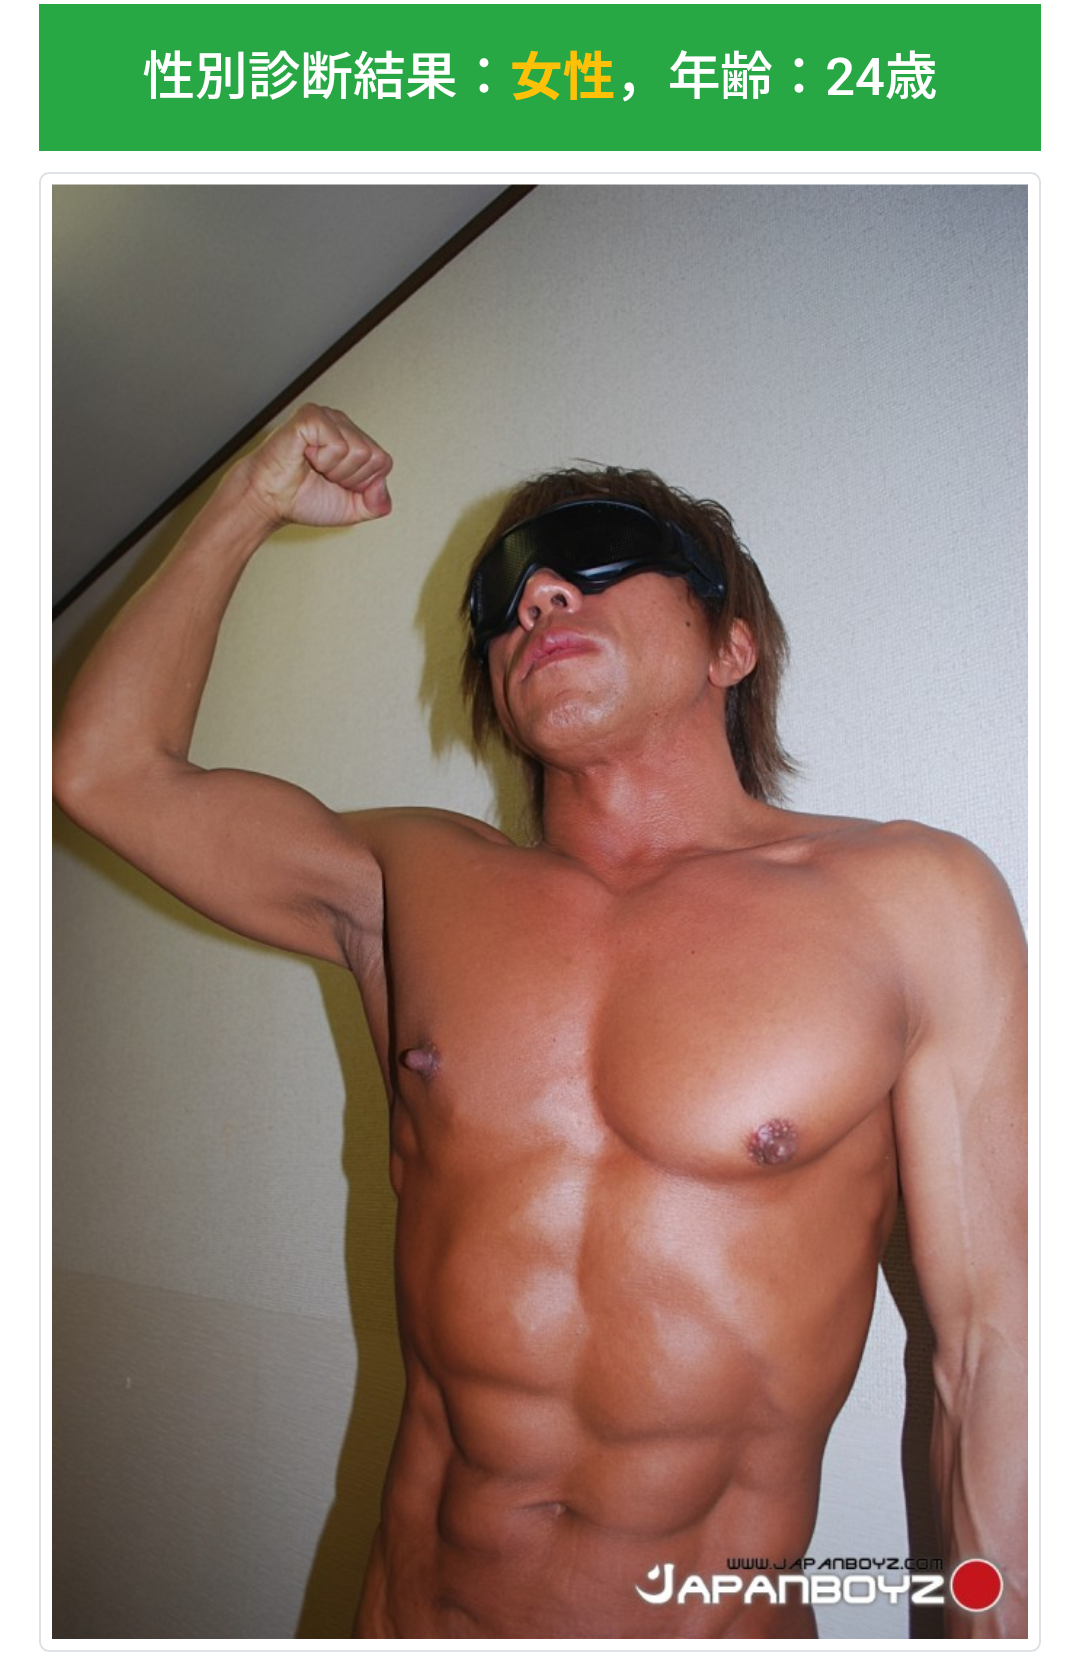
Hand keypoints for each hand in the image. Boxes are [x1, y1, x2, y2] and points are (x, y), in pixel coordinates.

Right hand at [233, 404, 392, 530]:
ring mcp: (327, 416)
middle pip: (374, 457)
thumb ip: (377, 504)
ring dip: (334, 471)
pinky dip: (322, 460)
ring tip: (313, 467)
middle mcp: (343, 424)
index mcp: (354, 439)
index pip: (384, 462)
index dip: (362, 483)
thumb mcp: (352, 509)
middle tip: (322, 476)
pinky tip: (305, 456)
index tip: (336, 484)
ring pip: (359, 452)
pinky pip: (339, 445)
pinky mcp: (311, 416)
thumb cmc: (304, 499)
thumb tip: (382, 485)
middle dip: (350, 478)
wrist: (269, 501)